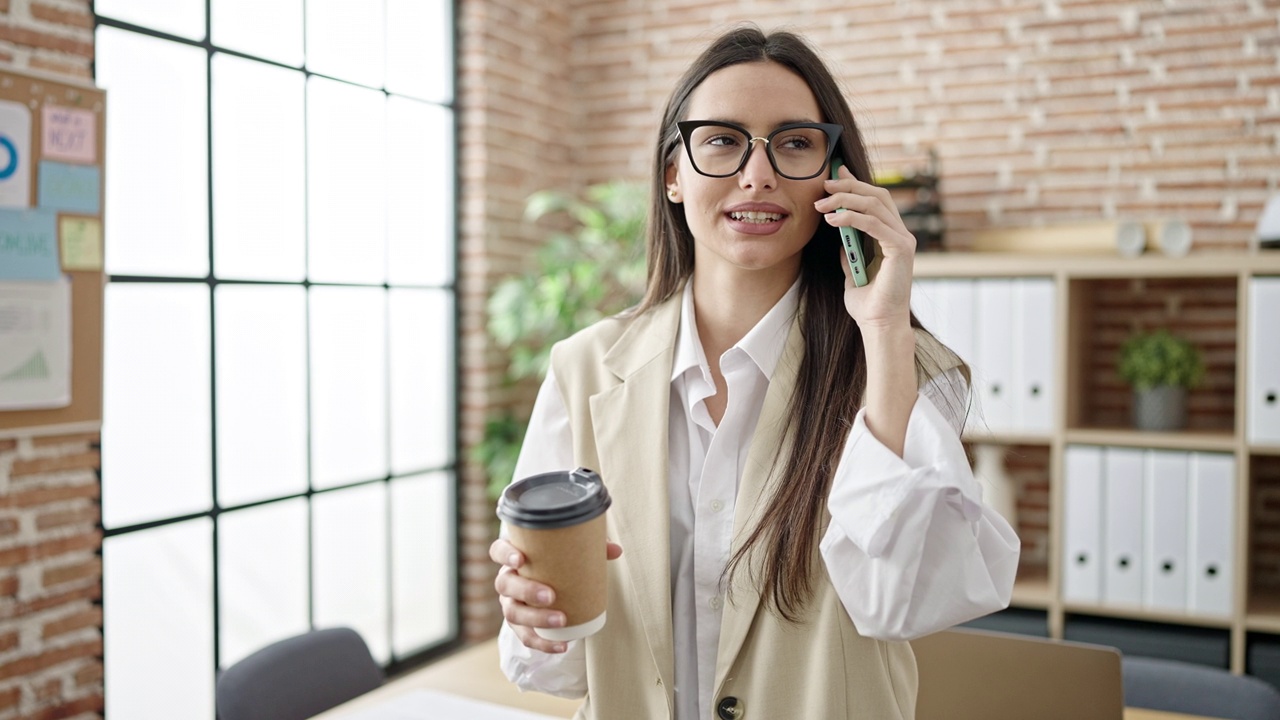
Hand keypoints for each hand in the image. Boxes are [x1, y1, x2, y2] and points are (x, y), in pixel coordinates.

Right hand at [491, 537, 622, 652]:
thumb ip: (591, 546)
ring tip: (561, 621)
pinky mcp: (519, 625)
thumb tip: (617, 550)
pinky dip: (542, 643)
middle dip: (526, 591)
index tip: (520, 559)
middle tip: (550, 595)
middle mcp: (507, 579)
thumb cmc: (558, 560)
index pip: (498, 550)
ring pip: (512, 613)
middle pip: (504, 584)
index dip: (505, 554)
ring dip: (535, 619)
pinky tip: (561, 646)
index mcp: (514, 556)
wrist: (549, 582)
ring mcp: (509, 603)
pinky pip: (525, 637)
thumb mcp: (570, 550)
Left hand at [813, 164, 915, 330]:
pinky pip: (874, 224)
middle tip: (823, 185)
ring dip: (844, 200)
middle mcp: (901, 234)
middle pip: (876, 195)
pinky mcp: (901, 249)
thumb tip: (839, 233)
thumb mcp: (851, 270)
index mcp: (891, 237)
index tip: (834, 174)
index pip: (876, 200)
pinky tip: (833, 220)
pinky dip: (852, 218)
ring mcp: (903, 240)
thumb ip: (849, 251)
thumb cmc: (867, 303)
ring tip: (821, 205)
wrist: (878, 325)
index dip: (856, 183)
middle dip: (848, 186)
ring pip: (874, 204)